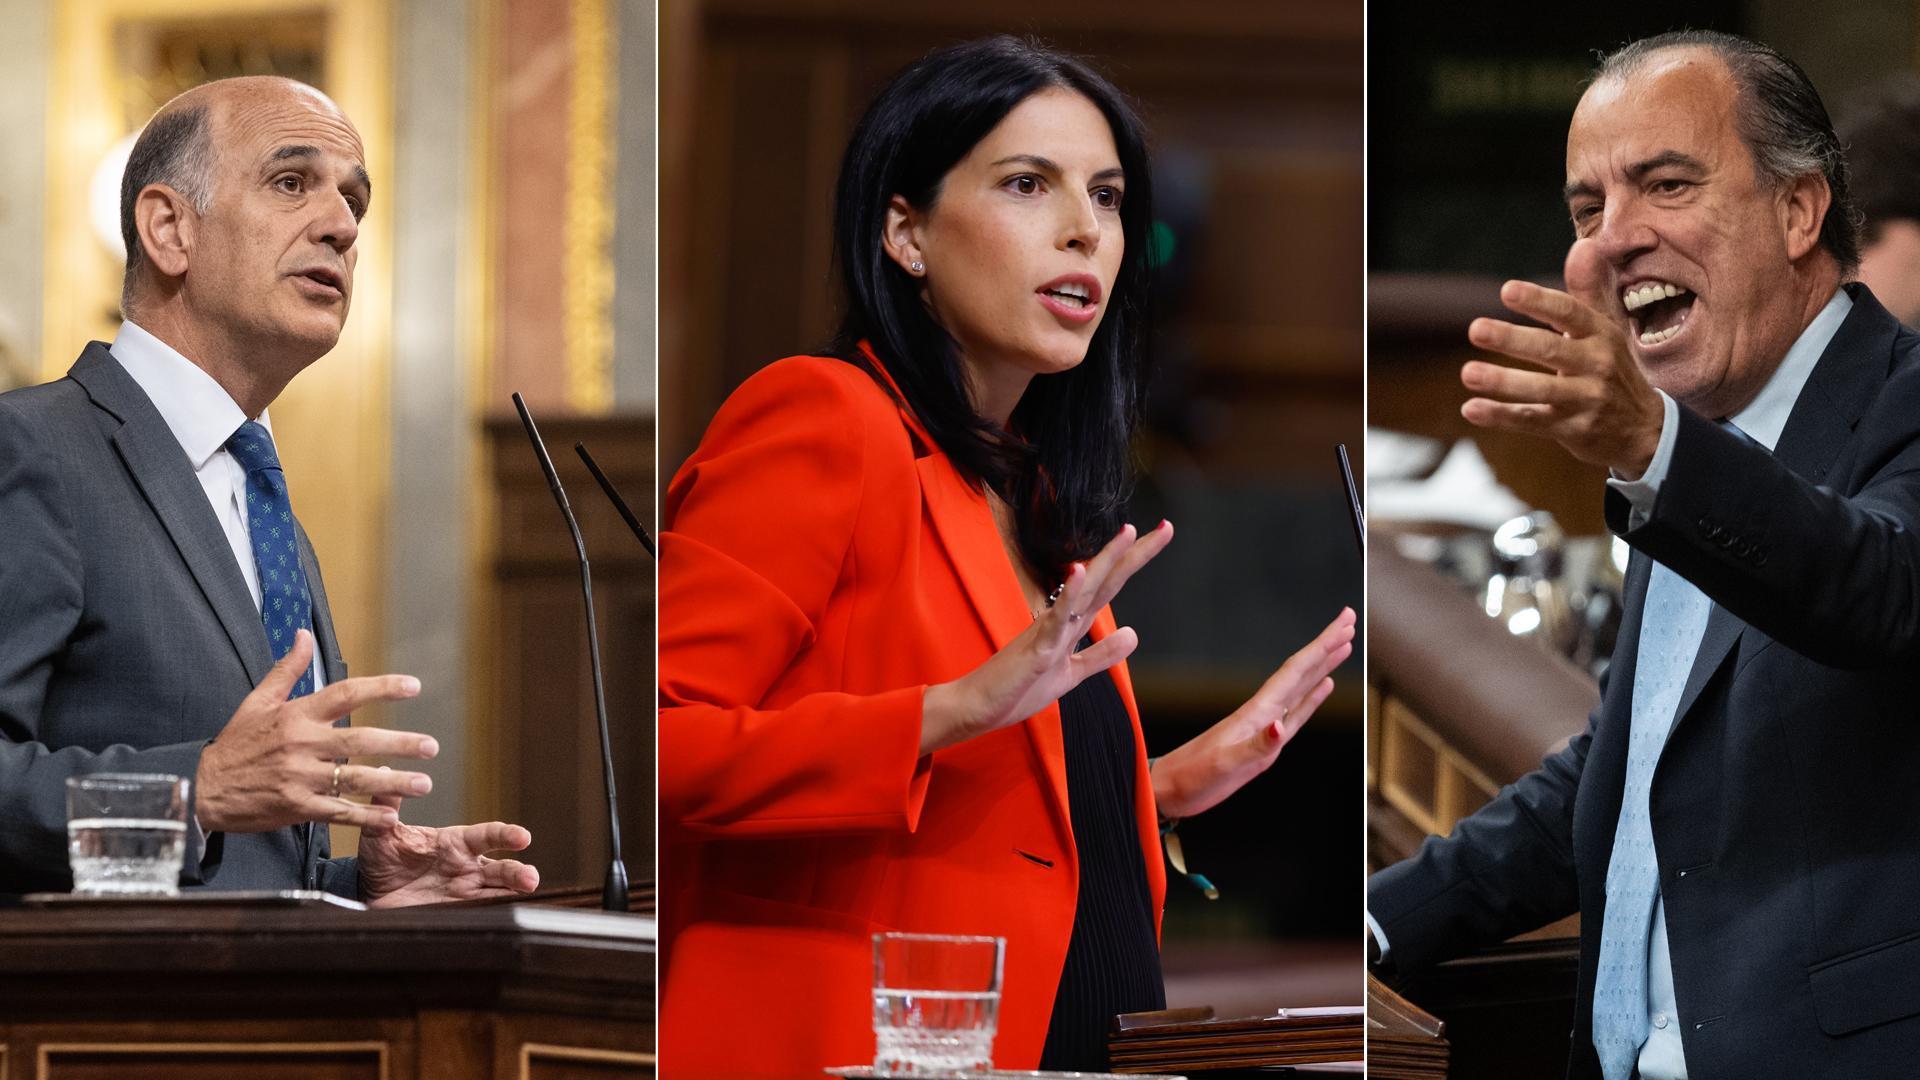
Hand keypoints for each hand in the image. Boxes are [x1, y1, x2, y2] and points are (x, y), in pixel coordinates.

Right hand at [194, 629, 437, 833]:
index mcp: (296, 714)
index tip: (415, 686)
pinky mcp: (295, 807)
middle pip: (360, 740)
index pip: (346, 693)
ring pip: (355, 779)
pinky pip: (338, 811)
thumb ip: (287, 670)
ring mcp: (299, 777)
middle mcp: (301, 743)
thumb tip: (302, 635)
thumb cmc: (235, 744)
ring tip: (423, 784)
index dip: (383, 688)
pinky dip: (365, 815)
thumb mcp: (257, 701)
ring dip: (393, 782)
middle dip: (400, 744)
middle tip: (431, 747)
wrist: (202, 788)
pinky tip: (391, 816)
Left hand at [359, 773, 539, 906]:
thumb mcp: (380, 831)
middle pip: (500, 868)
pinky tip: (511, 914)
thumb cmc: (380, 858)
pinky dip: (497, 912)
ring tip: (529, 893)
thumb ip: (387, 805)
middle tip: (530, 878)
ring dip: (514, 892)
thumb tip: (385, 772)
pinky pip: (481, 912)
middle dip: (517, 872)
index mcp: (455, 843)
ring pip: (498, 891)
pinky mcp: (455, 912)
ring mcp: (463, 891)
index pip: (486, 836)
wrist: (368, 893)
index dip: (505, 835)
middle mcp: (466, 866)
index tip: (523, 837)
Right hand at [919, 521, 1173, 754]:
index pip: (1110, 586)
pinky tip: (1079, 571)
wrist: (979, 706)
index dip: (1135, 562)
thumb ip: (1101, 654)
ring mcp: (1048, 631)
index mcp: (1072, 623)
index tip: (1161, 535)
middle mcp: (1062, 618)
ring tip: (1129, 532)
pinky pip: (1054, 620)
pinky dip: (1068, 595)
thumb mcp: (1072, 673)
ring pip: (1083, 590)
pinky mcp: (1036, 650)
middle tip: (1166, 527)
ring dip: (1105, 561)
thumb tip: (1133, 634)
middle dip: (1134, 554)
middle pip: (1105, 579)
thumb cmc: (1018, 688)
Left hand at [1151, 607, 1354, 820]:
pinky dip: (1312, 696)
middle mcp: (1263, 713)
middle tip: (1350, 620)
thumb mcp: (1224, 764)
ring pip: (1301, 687)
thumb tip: (1281, 726)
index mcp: (1256, 713)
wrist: (1169, 789)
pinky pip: (1296, 712)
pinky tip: (1324, 686)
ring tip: (1344, 645)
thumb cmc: (1192, 778)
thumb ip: (1255, 745)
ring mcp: (1264, 726)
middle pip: (1301, 670)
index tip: (1344, 622)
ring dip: (1322, 665)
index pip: (1296, 671)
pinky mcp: (1264, 742)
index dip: (1321, 646)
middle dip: (1326, 644)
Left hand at [1461, 239, 1665, 477]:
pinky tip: (1471, 409)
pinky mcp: (1572, 429)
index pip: (1570, 313)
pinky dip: (1501, 416)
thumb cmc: (1612, 366)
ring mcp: (1586, 399)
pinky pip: (1532, 421)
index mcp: (1600, 334)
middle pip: (1552, 350)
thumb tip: (1583, 244)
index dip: (1539, 301)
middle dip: (1513, 339)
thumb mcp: (1606, 327)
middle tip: (1475, 329)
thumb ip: (1588, 289)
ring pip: (1541, 390)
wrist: (1644, 428)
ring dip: (1503, 382)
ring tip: (1468, 372)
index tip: (1507, 290)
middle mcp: (1596, 365)